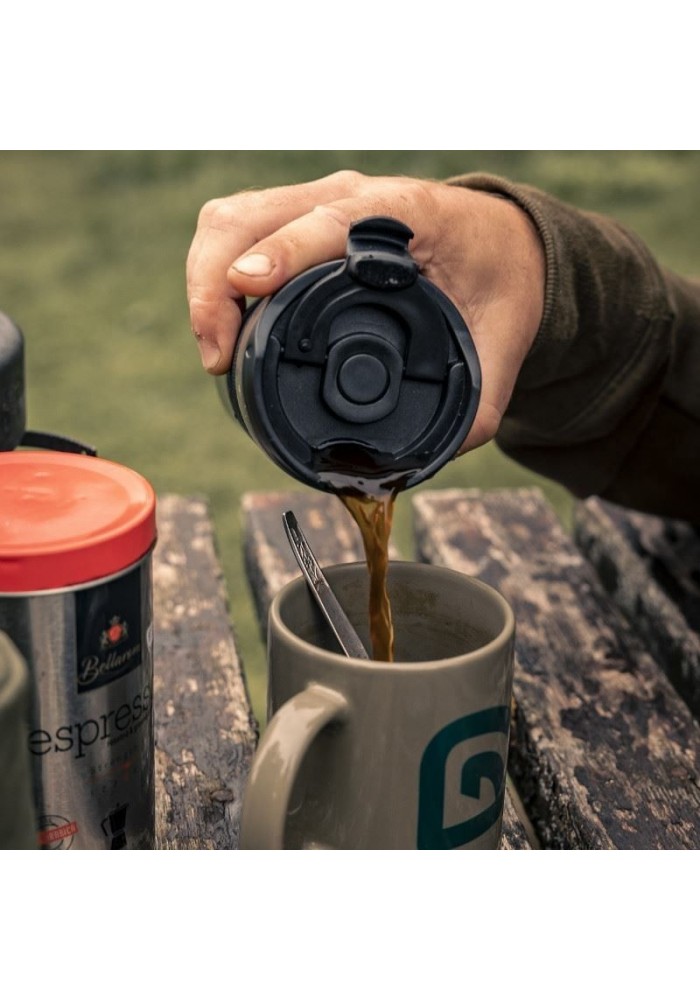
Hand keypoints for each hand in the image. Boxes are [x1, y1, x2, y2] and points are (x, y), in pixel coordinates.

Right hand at [186, 170, 544, 450]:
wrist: (497, 241)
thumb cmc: (497, 279)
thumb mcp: (504, 339)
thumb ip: (481, 400)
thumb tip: (435, 456)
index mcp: (405, 213)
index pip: (329, 220)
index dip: (284, 251)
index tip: (248, 288)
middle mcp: (351, 196)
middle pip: (252, 214)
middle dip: (215, 283)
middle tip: (219, 357)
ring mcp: (316, 202)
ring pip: (230, 219)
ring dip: (204, 280)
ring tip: (216, 351)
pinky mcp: (295, 219)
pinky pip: (234, 231)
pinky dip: (212, 275)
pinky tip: (221, 325)